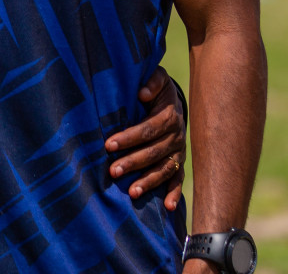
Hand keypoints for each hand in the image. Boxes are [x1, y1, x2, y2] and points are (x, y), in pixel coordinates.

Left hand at [105, 63, 186, 209]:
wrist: (174, 101)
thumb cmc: (157, 91)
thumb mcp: (158, 79)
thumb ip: (152, 82)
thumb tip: (142, 92)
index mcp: (169, 117)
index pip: (147, 129)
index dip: (128, 138)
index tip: (109, 145)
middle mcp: (176, 137)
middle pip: (153, 152)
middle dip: (133, 162)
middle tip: (113, 171)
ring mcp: (178, 152)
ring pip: (164, 169)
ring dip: (149, 182)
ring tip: (132, 193)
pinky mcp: (179, 164)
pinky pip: (178, 181)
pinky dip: (175, 194)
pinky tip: (168, 208)